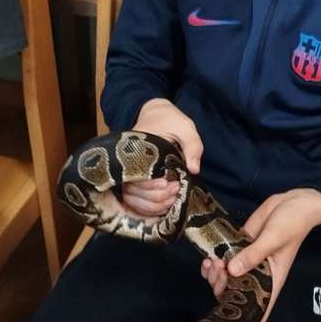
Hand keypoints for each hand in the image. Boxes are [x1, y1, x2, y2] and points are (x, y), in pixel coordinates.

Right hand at [125, 99, 203, 216]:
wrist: (155, 114)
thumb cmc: (170, 120)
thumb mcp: (185, 127)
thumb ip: (192, 146)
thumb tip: (194, 170)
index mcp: (137, 149)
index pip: (137, 177)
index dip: (154, 188)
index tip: (172, 185)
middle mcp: (126, 163)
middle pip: (132, 192)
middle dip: (157, 197)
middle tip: (176, 190)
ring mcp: (126, 172)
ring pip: (131, 200)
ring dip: (153, 205)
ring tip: (172, 199)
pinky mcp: (131, 178)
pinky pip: (133, 200)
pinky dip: (148, 207)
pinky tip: (164, 205)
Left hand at [200, 189, 320, 321]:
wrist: (293, 202)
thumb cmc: (292, 224)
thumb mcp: (274, 239)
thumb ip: (253, 254)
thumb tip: (231, 270)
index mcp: (271, 279)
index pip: (259, 305)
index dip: (244, 314)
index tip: (229, 312)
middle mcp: (258, 273)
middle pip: (236, 291)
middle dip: (222, 286)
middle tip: (219, 270)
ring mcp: (247, 260)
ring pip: (227, 276)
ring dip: (215, 274)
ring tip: (212, 262)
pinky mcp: (239, 245)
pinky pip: (224, 259)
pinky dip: (213, 262)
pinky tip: (207, 257)